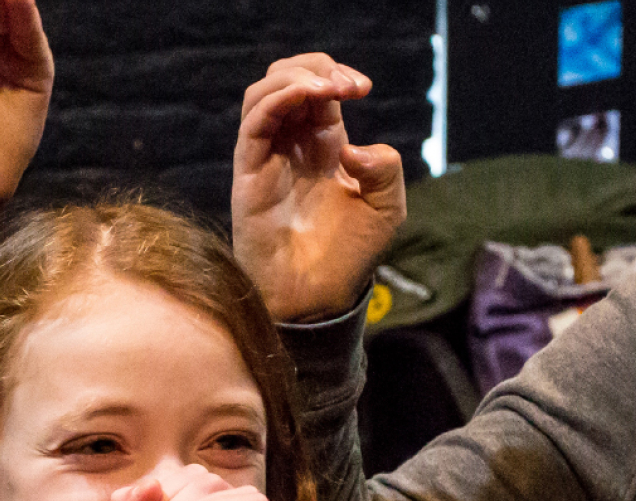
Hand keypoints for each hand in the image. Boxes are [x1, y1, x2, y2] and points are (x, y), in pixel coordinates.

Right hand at [231, 53, 405, 322]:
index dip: (337, 74)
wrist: (318, 298)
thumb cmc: (348, 258)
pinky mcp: (249, 174)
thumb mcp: (387, 208)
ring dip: (296, 76)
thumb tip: (352, 146)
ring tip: (329, 88)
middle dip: (316, 67)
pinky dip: (279, 97)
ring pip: (262, 92)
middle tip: (347, 85)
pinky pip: (254, 121)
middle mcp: (290, 148)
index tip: (363, 87)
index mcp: (321, 148)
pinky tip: (309, 98)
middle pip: (285, 79)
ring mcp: (267, 159)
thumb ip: (386, 168)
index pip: (317, 88)